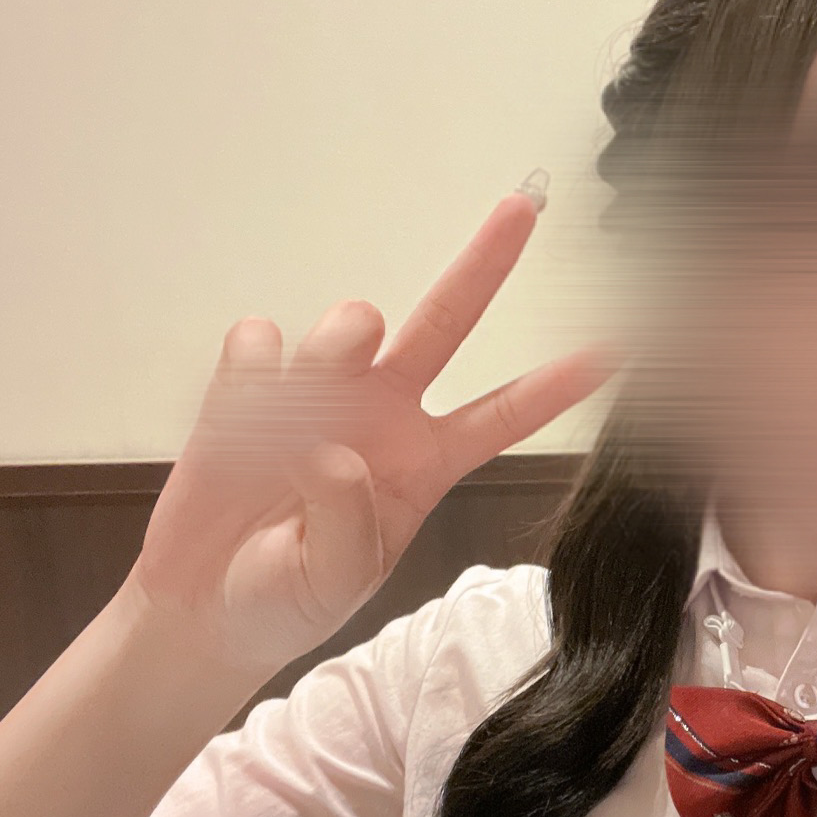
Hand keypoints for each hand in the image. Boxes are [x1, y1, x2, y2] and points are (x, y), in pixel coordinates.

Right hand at [126, 185, 609, 675]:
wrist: (201, 607)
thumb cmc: (283, 598)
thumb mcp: (334, 582)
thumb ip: (347, 520)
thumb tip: (332, 450)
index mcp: (423, 464)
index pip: (504, 416)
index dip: (556, 384)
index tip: (615, 348)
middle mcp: (382, 414)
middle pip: (445, 321)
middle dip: (485, 262)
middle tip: (525, 209)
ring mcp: (319, 393)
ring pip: (350, 323)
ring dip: (331, 358)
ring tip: (291, 431)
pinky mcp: (250, 385)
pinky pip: (259, 342)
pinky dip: (249, 379)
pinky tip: (237, 427)